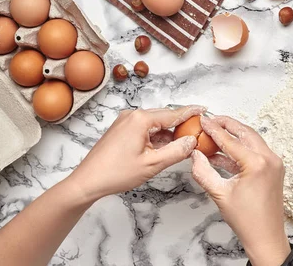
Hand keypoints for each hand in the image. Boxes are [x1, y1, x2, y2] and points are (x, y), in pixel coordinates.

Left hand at [68, 106, 204, 202]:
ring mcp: (126, 121)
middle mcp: (133, 115)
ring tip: (183, 144)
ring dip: (168, 133)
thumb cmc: (116, 173)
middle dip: (181, 124)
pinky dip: (157, 136)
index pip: (173, 113)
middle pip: (165, 117)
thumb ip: (176, 151)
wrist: (87, 181)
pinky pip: (145, 128)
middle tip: (198, 132)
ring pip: (155, 123)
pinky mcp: (122, 130)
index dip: (191, 112)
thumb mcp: (152, 164)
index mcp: (141, 119)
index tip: (205, 110)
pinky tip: (164, 147)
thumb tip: (192, 141)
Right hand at [191, 116, 289, 265]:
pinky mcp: (274, 169)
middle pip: (245, 133)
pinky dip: (240, 150)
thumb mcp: (219, 194)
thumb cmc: (247, 220)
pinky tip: (223, 153)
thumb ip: (203, 171)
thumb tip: (195, 156)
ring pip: (252, 140)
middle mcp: (270, 159)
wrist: (266, 237)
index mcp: (258, 163)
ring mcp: (274, 163)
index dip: (214, 129)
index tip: (203, 121)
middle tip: (212, 120)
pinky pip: (256, 152)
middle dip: (227, 124)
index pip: (231, 140)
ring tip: (215, 133)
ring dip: (234, 136)